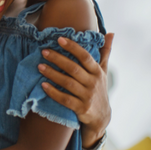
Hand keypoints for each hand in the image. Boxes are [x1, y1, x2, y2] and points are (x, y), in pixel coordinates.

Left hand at [38, 33, 113, 147]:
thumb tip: (110, 33)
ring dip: (53, 74)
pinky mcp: (81, 108)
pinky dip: (54, 92)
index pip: (85, 56)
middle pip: (73, 69)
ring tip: (40, 66)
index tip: (59, 39)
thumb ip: (105, 52)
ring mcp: (87, 96)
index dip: (73, 47)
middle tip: (44, 52)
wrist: (101, 117)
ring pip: (68, 83)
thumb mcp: (103, 70)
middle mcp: (93, 83)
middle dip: (58, 59)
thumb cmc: (99, 88)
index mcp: (97, 71)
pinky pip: (65, 99)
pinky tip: (43, 85)